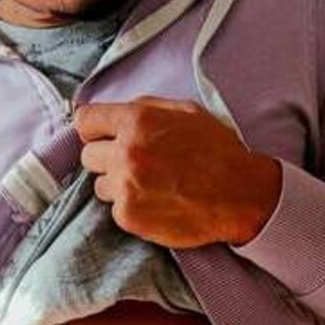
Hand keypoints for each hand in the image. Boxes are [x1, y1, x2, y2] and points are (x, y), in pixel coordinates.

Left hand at [75, 95, 281, 246]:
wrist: (239, 195)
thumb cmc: (217, 152)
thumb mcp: (186, 112)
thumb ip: (145, 108)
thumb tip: (114, 112)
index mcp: (136, 121)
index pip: (85, 120)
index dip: (95, 130)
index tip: (103, 137)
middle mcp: (126, 152)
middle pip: (88, 156)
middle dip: (107, 158)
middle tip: (136, 164)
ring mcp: (125, 186)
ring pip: (100, 185)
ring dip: (118, 185)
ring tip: (150, 185)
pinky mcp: (129, 216)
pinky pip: (115, 210)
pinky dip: (132, 208)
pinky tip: (157, 202)